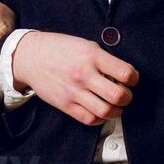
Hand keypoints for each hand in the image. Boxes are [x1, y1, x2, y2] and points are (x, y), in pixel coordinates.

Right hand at [9, 31, 137, 124]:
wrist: (30, 57)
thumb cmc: (59, 49)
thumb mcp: (84, 44)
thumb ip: (103, 58)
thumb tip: (121, 75)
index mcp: (92, 56)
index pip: (125, 73)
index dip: (134, 78)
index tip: (131, 79)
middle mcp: (84, 75)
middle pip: (118, 96)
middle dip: (127, 97)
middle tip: (124, 94)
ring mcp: (74, 92)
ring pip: (105, 111)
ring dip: (116, 111)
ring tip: (114, 106)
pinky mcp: (65, 104)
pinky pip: (89, 119)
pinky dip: (100, 118)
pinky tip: (99, 111)